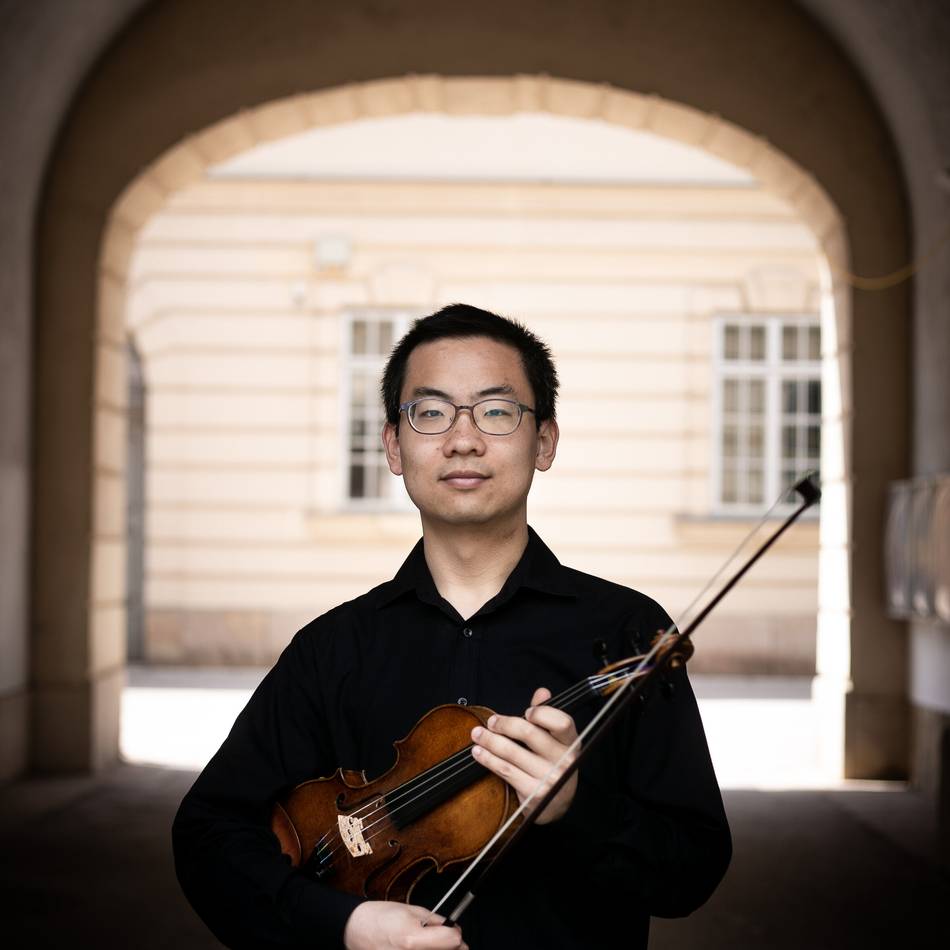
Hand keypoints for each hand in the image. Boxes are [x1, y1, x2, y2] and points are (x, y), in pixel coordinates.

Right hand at [343, 901, 466, 948]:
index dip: (455, 933)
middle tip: (443, 939)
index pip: (453, 941)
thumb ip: (436, 922)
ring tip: (427, 944)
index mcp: (413, 939)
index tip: (452, 930)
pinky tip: (419, 949)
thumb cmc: (380, 918)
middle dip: (451, 946)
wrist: (356, 930)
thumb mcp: (412, 910)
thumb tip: (454, 929)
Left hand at [470, 687, 578, 823]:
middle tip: (491, 721)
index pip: (562, 722)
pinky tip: (479, 753)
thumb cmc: (553, 764)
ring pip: (511, 752)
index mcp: (571, 743)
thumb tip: (542, 692)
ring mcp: (549, 778)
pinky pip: (505, 770)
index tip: (526, 712)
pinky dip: (488, 759)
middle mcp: (563, 760)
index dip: (542, 713)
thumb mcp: (556, 742)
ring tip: (477, 734)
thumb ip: (546, 716)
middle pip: (529, 733)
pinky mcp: (534, 793)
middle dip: (504, 724)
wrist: (557, 805)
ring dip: (490, 740)